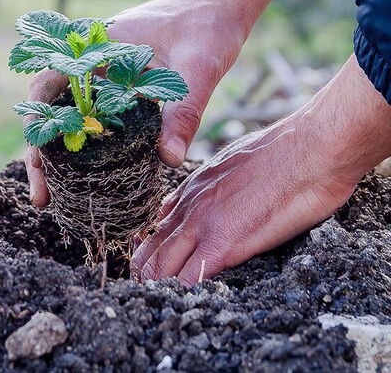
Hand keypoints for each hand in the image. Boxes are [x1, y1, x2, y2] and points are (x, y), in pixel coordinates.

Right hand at [26, 0, 299, 205]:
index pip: (45, 84)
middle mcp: (90, 62)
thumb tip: (170, 160)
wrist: (222, 5)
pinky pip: (93, 117)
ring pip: (68, 116)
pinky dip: (85, 144)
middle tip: (43, 197)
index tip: (37, 160)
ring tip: (54, 197)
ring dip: (59, 154)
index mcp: (94, 47)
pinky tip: (87, 175)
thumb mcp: (198, 69)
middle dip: (41, 153)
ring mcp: (102, 75)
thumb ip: (183, 112)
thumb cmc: (206, 26)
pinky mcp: (118, 88)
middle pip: (50, 109)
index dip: (35, 122)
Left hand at [131, 55, 390, 284]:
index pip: (158, 226)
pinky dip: (183, 295)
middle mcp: (189, 206)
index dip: (151, 250)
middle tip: (143, 293)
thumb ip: (218, 184)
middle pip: (151, 250)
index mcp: (193, 188)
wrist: (311, 147)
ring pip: (161, 267)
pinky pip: (190, 278)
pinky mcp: (224, 243)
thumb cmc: (286, 153)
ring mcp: (202, 225)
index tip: (150, 266)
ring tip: (154, 306)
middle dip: (144, 274)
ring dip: (156, 288)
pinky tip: (182, 306)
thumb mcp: (236, 162)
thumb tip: (224, 198)